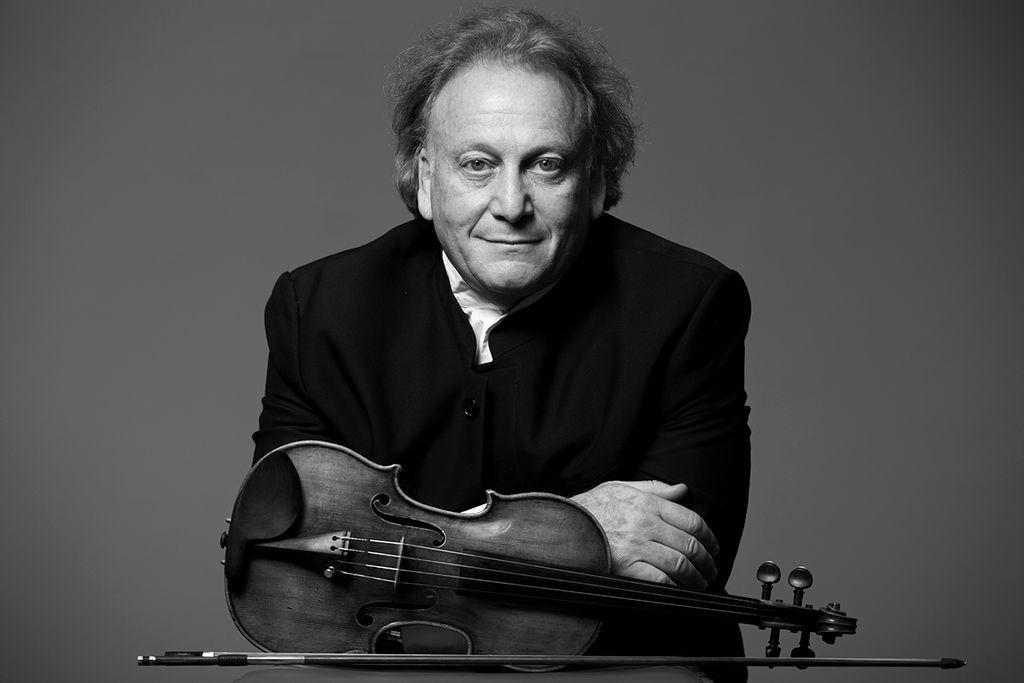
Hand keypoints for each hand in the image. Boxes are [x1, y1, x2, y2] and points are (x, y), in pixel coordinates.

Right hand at [570, 480, 718, 588]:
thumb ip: (655, 489)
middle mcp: (646, 524)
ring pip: (680, 564)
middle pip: (689, 544)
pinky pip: (660, 579)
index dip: (709, 537)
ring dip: (696, 577)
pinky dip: (675, 587)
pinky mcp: (626, 566)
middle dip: (707, 561)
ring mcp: (637, 546)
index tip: (714, 547)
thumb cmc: (591, 507)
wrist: (562, 525)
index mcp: (648, 504)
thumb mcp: (621, 487)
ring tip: (700, 583)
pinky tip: (680, 590)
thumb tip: (683, 489)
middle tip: (711, 569)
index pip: (691, 520)